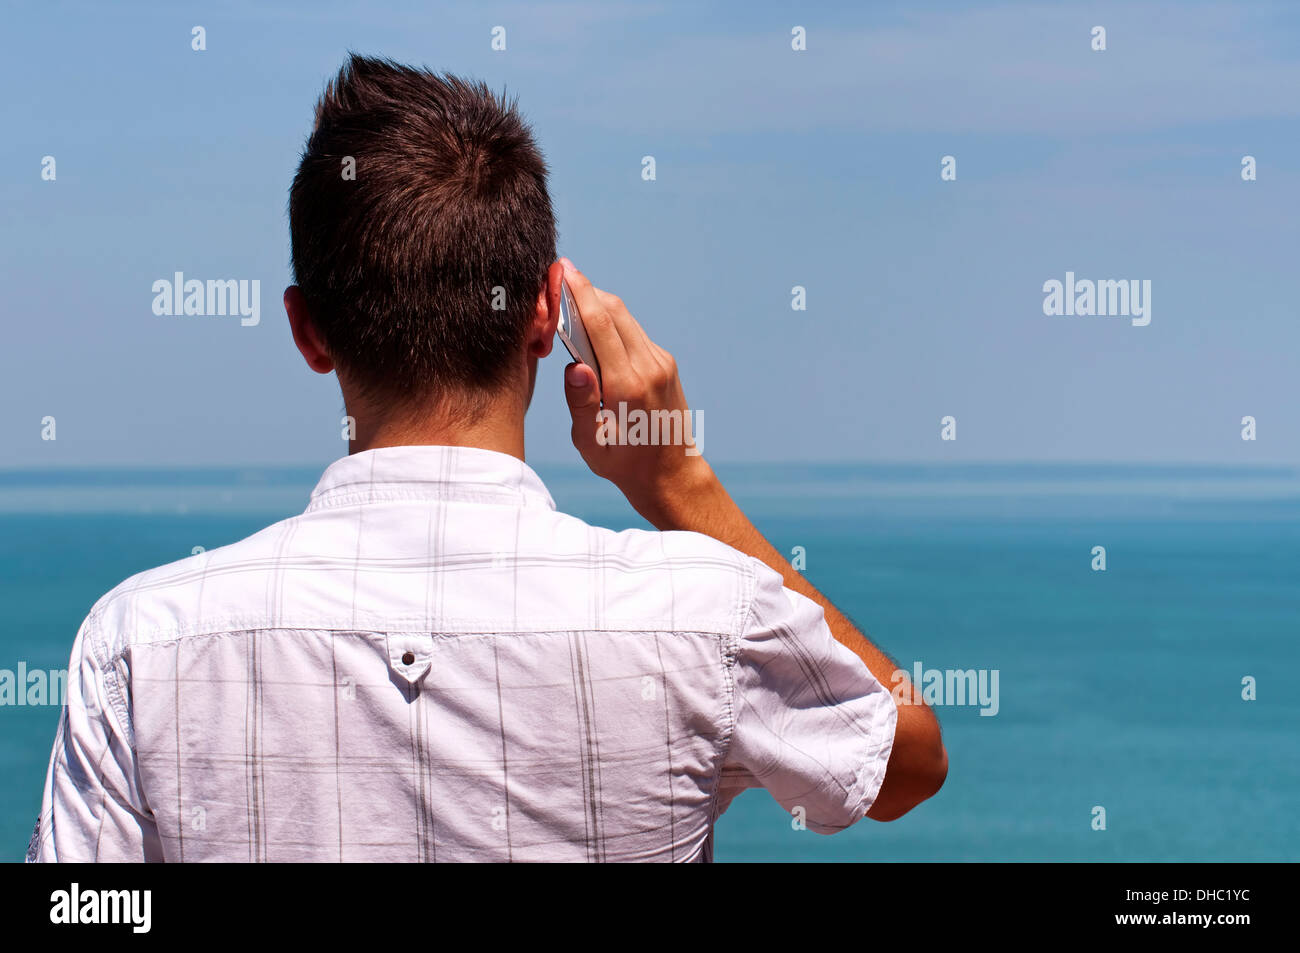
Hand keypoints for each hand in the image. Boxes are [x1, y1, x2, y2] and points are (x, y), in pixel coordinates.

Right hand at [559, 259, 713, 526]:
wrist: (670, 474)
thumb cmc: (623, 463)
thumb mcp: (592, 442)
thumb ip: (581, 402)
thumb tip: (573, 366)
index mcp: (628, 385)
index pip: (600, 324)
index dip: (579, 292)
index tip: (562, 268)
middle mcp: (649, 367)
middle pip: (614, 311)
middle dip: (586, 290)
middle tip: (558, 276)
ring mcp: (661, 363)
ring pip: (625, 318)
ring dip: (598, 304)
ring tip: (569, 299)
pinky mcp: (665, 364)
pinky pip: (633, 333)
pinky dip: (611, 323)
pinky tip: (591, 328)